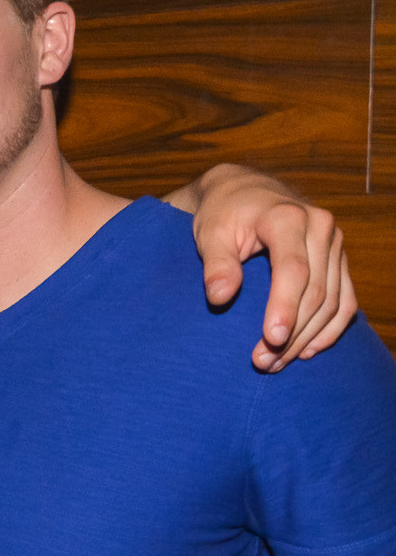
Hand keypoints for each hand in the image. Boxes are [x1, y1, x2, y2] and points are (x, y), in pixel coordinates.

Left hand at [181, 164, 356, 370]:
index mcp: (287, 217)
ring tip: (277, 363)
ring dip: (308, 337)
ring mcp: (334, 244)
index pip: (293, 270)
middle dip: (292, 332)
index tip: (271, 340)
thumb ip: (216, 263)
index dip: (285, 307)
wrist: (244, 192)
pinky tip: (307, 351)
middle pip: (316, 291)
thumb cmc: (224, 213)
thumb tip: (219, 297)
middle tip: (263, 362)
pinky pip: (346, 300)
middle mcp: (320, 228)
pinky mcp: (338, 260)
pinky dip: (330, 329)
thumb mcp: (210, 232)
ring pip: (333, 301)